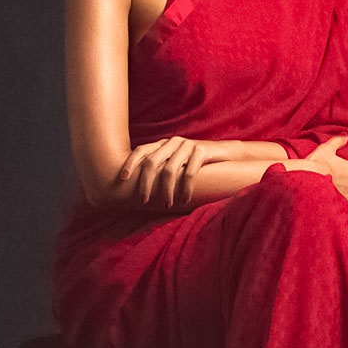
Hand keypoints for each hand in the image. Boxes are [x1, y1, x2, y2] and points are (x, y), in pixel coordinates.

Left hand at [116, 137, 236, 208]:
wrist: (226, 154)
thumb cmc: (196, 163)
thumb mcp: (176, 163)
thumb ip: (161, 168)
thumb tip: (138, 187)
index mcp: (163, 144)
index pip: (141, 150)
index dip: (130, 164)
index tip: (121, 179)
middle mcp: (173, 142)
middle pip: (152, 162)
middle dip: (146, 184)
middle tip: (144, 201)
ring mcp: (187, 145)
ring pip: (170, 170)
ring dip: (166, 191)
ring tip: (167, 205)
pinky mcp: (202, 151)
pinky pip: (189, 173)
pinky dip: (185, 189)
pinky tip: (184, 200)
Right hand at [293, 135, 347, 203]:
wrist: (306, 178)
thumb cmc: (316, 162)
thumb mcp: (326, 148)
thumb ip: (337, 142)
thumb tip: (345, 136)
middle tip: (345, 189)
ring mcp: (344, 196)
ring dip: (345, 199)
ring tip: (337, 198)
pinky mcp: (336, 204)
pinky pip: (341, 207)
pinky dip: (339, 206)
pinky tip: (333, 206)